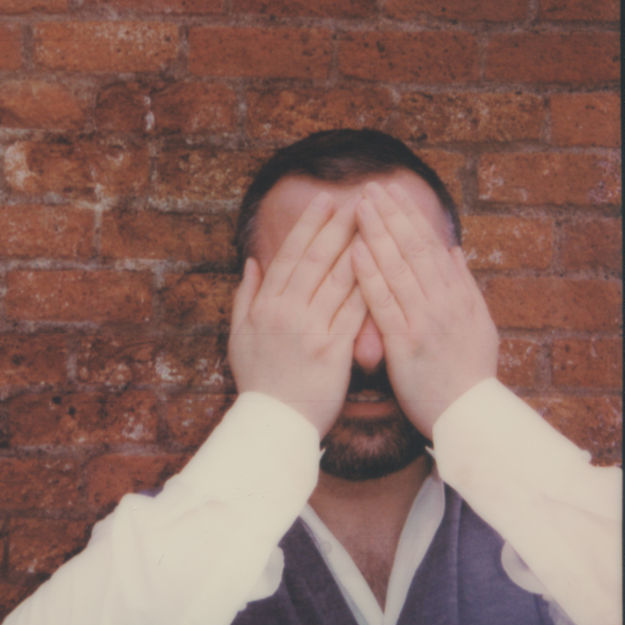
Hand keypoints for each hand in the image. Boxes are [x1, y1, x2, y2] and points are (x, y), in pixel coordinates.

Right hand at [228, 191, 366, 435]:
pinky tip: (384, 266)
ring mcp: (309, 330)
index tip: (325, 201)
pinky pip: (354, 311)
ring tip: (377, 222)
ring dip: (358, 246)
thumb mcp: (239, 336)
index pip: (289, 256)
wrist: (273, 425)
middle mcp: (285, 312)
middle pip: (315, 259)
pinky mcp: (332, 350)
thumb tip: (253, 262)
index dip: (308, 226)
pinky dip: (368, 286)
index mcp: (264, 306)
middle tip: (357, 198)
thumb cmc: (259, 383)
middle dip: (337, 225)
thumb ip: (246, 296)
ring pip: (337, 279)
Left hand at [352, 180, 498, 437]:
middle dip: (389, 215)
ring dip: (377, 234)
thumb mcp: (478, 323)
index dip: (407, 216)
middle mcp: (443, 302)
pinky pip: (385, 303)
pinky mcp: (407, 343)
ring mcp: (425, 321)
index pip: (428, 245)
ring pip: (398, 267)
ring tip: (358, 207)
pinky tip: (354, 252)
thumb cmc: (469, 373)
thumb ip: (464, 284)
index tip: (389, 194)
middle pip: (413, 248)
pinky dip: (370, 275)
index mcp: (457, 295)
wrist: (468, 416)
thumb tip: (453, 249)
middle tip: (368, 188)